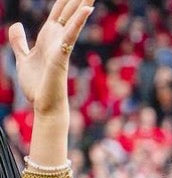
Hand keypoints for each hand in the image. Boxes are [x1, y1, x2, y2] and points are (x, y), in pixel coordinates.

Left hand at [8, 0, 93, 116]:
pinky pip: (71, 34)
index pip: (58, 13)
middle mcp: (58, 39)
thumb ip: (19, 41)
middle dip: (77, 0)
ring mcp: (62, 45)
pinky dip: (78, 22)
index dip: (65, 1)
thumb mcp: (22, 58)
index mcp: (48, 37)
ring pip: (73, 20)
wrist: (44, 104)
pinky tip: (86, 10)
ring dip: (82, 6)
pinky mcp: (62, 54)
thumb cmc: (37, 86)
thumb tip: (17, 24)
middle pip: (68, 13)